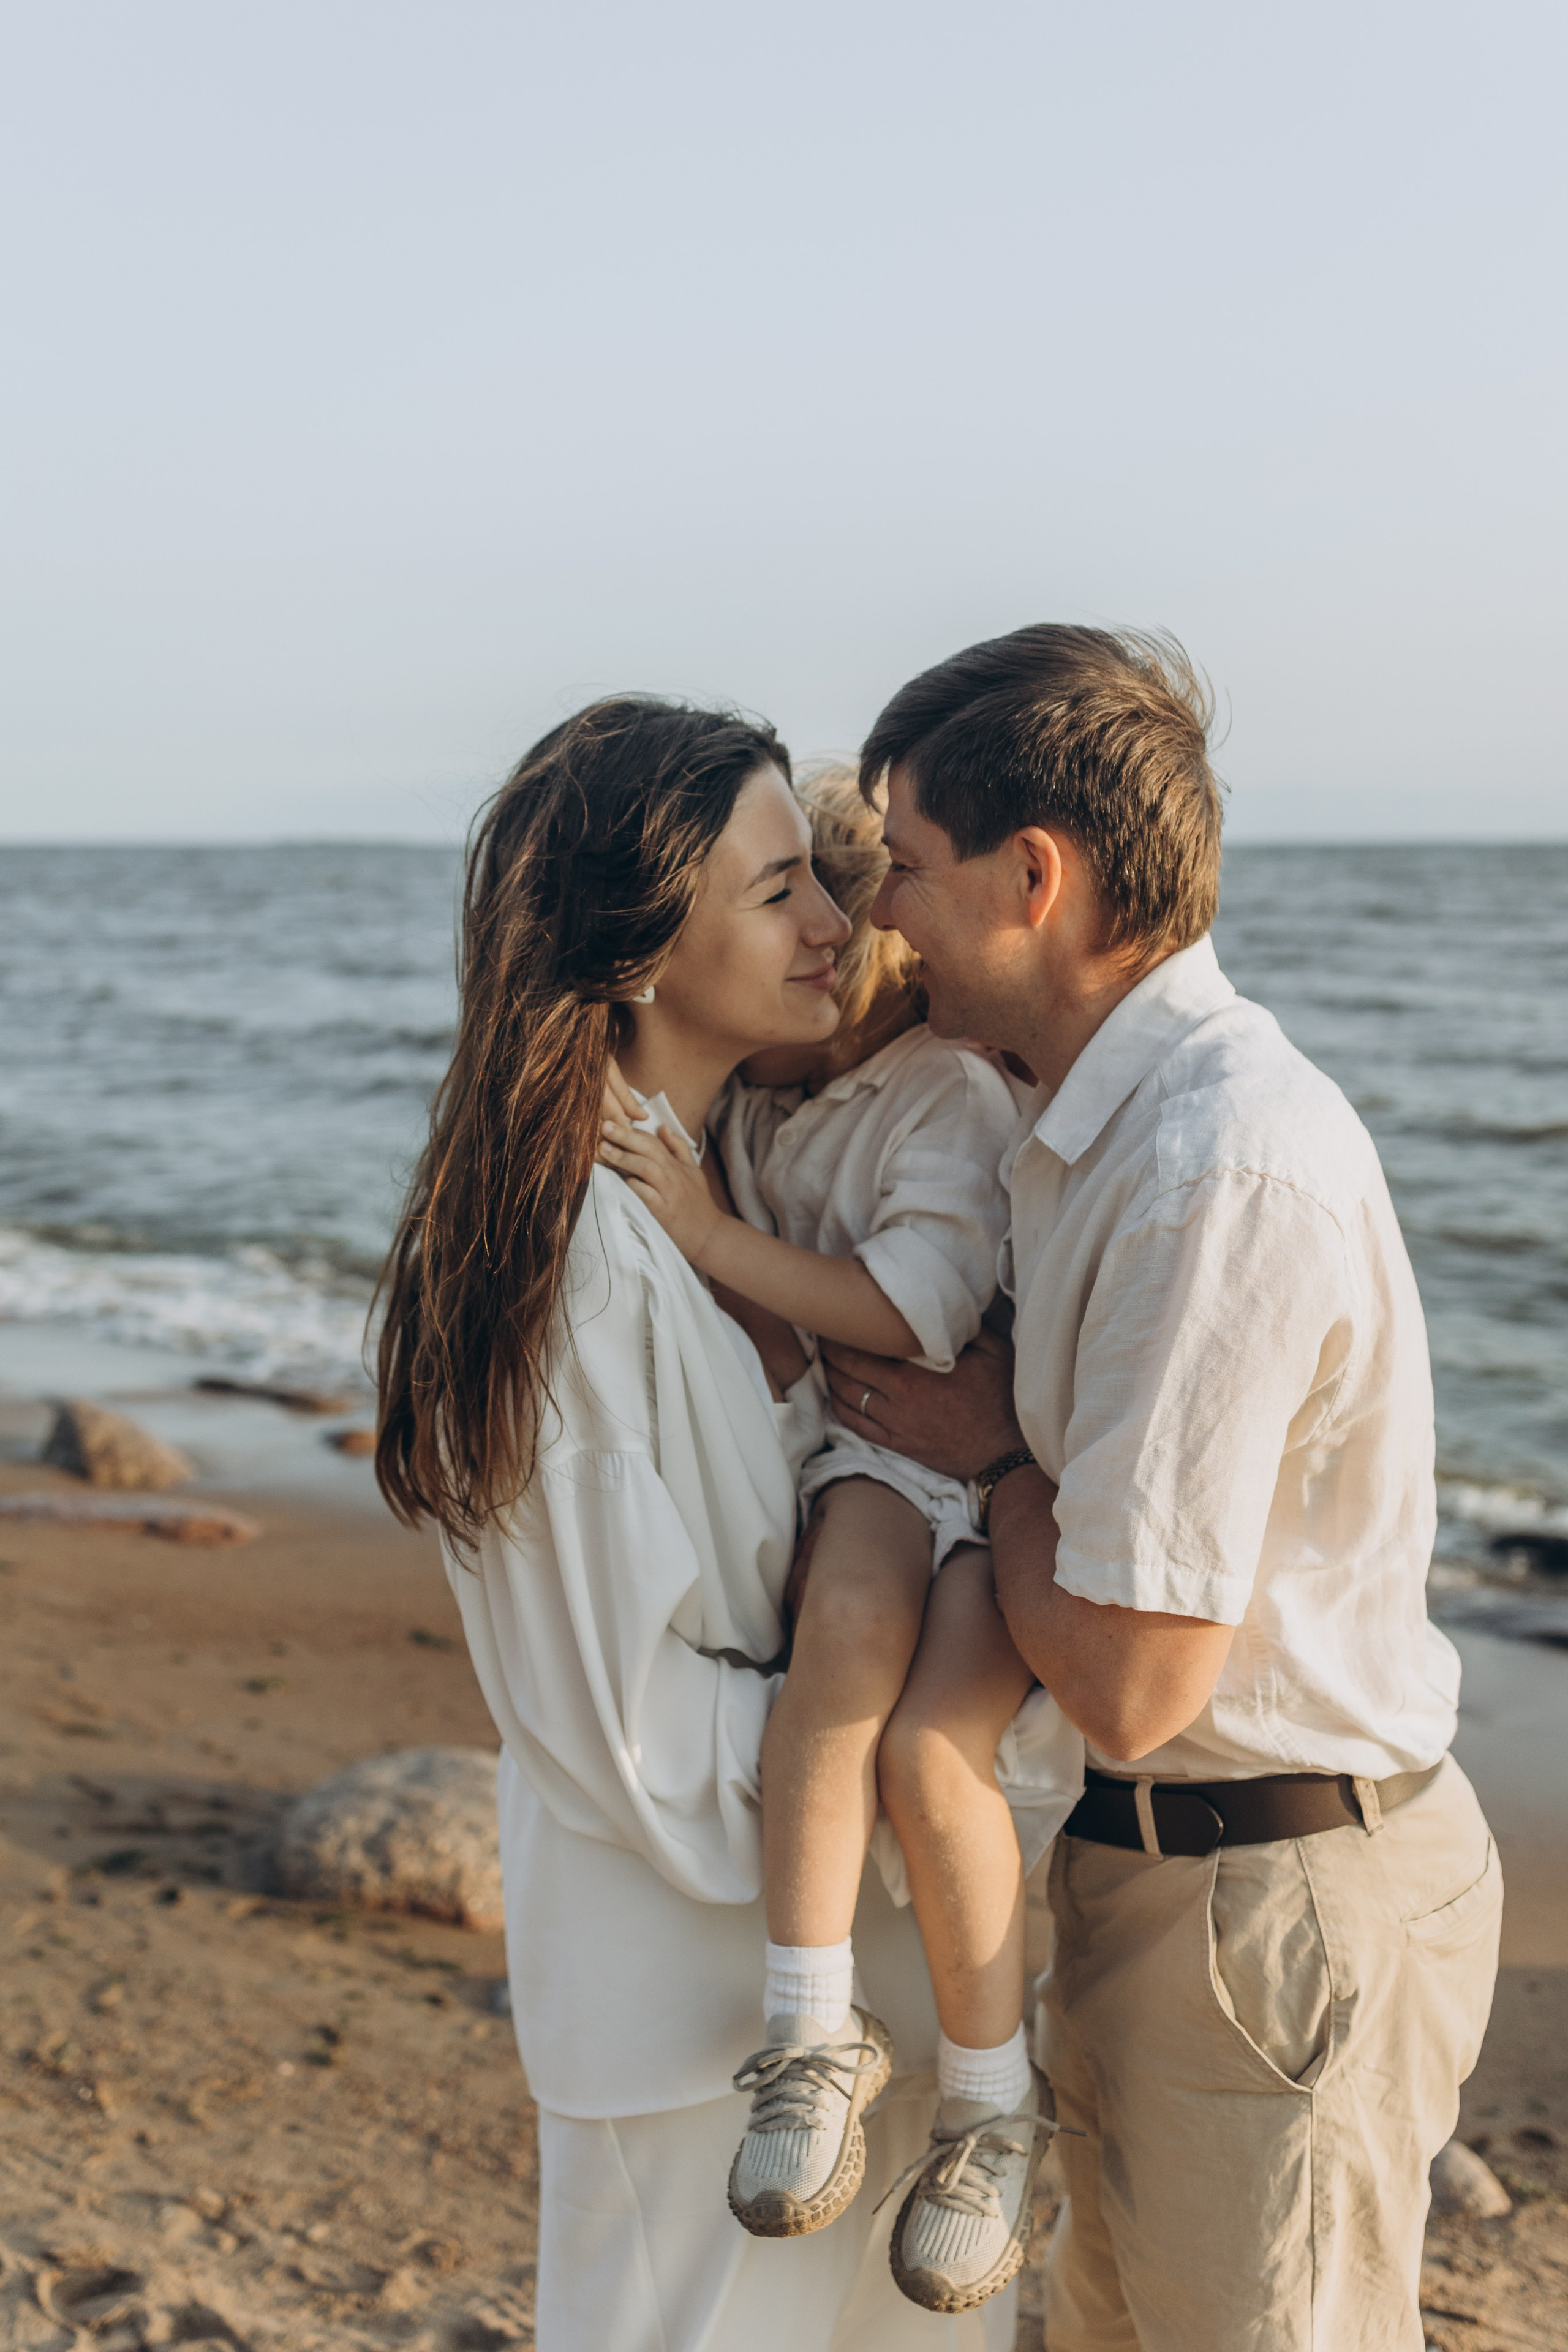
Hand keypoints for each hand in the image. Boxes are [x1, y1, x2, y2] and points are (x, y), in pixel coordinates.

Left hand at [599, 1081, 722, 1265]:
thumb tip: (662, 1126)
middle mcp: (673, 1175)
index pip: (653, 1141)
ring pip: (647, 1168)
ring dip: (624, 1158)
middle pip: (649, 1149)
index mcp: (676, 1164)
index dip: (632, 1130)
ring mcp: (669, 1193)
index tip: (612, 1121)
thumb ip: (677, 1147)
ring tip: (604, 1150)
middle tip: (604, 1126)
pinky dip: (635, 1186)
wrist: (709, 1235)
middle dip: (625, 1136)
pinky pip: (648, 1195)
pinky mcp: (665, 1212)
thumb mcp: (693, 1170)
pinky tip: (621, 1180)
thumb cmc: (698, 1202)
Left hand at [821, 1326, 1023, 1481]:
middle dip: (830, 1349)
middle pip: (847, 1370)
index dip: (845, 1332)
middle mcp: (899, 1399)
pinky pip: (856, 1425)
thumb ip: (966, 1327)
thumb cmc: (1000, 1400)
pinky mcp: (896, 1445)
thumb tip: (947, 1304)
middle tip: (823, 1333)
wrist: (1002, 1453)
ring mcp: (895, 1425)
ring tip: (825, 1360)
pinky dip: (839, 1408)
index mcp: (917, 1374)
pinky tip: (835, 1395)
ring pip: (846, 1397)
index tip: (837, 1318)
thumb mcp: (994, 1352)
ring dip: (830, 1377)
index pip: (864, 1347)